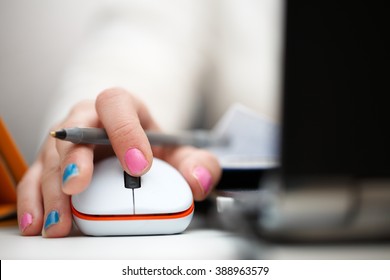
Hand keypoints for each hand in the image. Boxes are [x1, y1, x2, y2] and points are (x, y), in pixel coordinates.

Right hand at [17, 88, 220, 236]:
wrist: (132, 146)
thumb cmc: (153, 146)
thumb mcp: (182, 151)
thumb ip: (198, 163)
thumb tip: (198, 180)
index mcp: (123, 108)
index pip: (117, 104)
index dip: (125, 131)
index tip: (139, 166)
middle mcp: (89, 120)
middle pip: (74, 129)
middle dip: (74, 158)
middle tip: (78, 186)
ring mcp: (68, 143)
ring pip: (50, 157)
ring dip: (52, 189)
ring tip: (60, 221)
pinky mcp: (53, 166)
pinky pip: (36, 178)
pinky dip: (35, 200)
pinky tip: (39, 220)